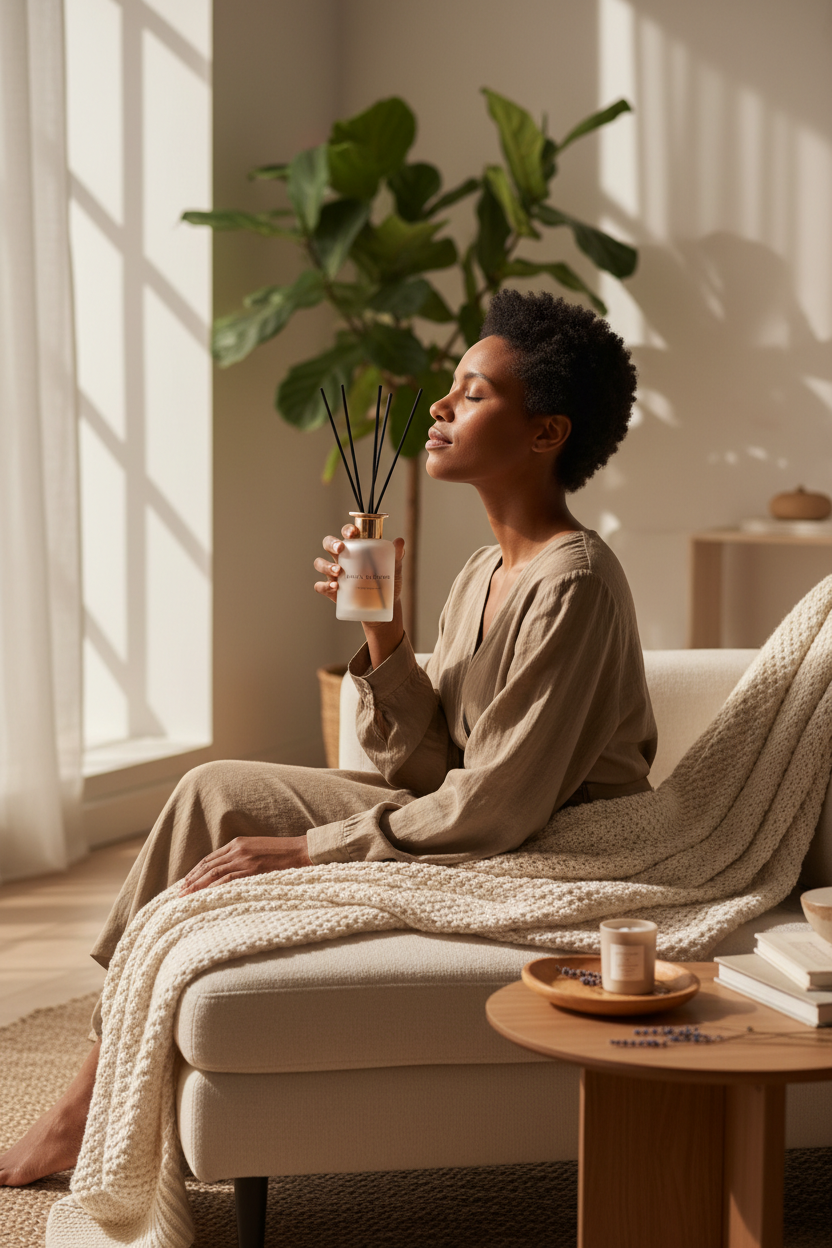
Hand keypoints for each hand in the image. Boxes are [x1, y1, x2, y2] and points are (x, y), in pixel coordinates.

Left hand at [178, 835, 310, 896]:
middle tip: (178, 894)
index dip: (195, 872)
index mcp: (238, 843)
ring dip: (197, 886)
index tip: (185, 883)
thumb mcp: (258, 849)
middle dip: (191, 880)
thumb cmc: (283, 853)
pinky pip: (228, 880)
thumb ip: (242, 857)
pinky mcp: (252, 869)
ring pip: (214, 873)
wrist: (302, 851)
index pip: (210, 859)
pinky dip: (214, 888)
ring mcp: (244, 859)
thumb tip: (228, 873)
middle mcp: (237, 849)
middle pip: (207, 866)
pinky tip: (204, 896)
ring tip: (186, 897)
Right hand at [313, 525, 405, 607]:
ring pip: (320, 563)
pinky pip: (320, 586)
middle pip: (328, 544)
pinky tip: (335, 587)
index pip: (347, 534)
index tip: (352, 534)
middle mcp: (341, 558)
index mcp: (355, 549)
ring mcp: (334, 574)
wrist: (382, 606)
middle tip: (340, 549)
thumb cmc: (385, 582)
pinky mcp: (331, 590)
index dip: (347, 530)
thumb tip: (400, 542)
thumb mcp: (393, 569)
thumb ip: (396, 555)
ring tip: (339, 572)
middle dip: (331, 544)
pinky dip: (324, 585)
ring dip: (326, 566)